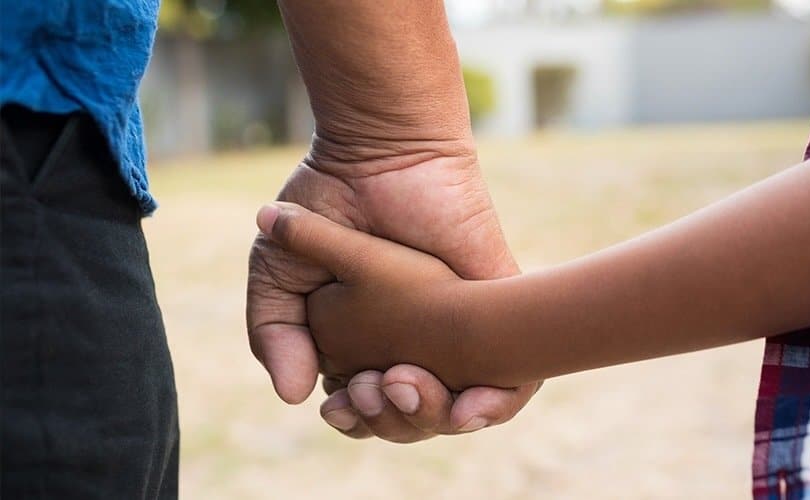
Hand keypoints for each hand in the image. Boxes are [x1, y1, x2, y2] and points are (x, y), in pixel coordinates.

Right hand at [252, 0, 540, 441]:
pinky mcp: (496, 309)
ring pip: (455, 410)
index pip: (366, 411)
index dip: (354, 419)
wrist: (380, 153)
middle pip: (410, 419)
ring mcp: (457, 331)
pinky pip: (513, 382)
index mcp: (364, 343)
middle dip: (390, 422)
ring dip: (429, 418)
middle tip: (371, 391)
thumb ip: (274, 333)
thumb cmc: (327, 203)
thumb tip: (292, 397)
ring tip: (400, 384)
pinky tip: (464, 410)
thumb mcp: (279, 272)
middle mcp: (413, 344)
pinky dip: (493, 408)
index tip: (338, 407)